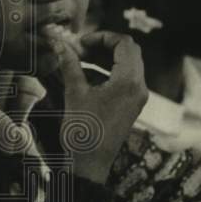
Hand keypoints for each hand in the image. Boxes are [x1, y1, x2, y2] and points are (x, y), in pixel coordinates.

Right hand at [46, 27, 147, 181]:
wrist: (91, 164)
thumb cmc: (84, 132)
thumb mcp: (75, 94)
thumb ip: (70, 65)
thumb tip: (60, 44)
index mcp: (129, 81)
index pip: (124, 43)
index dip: (102, 37)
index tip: (81, 42)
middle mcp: (139, 87)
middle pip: (128, 52)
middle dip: (103, 46)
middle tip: (80, 49)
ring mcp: (137, 98)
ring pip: (127, 65)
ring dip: (105, 58)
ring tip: (80, 60)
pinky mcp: (131, 106)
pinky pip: (124, 80)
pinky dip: (107, 72)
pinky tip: (86, 76)